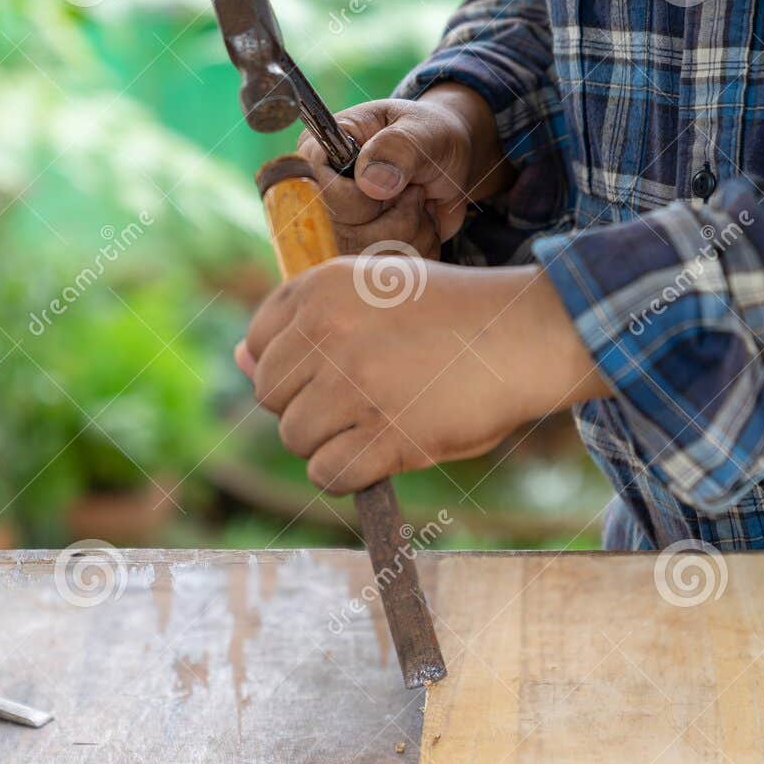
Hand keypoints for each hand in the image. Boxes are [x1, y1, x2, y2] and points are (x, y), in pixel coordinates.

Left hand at [236, 259, 608, 493]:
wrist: (525, 334)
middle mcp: (329, 332)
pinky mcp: (384, 436)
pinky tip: (381, 453)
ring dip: (328, 441)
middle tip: (359, 399)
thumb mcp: (373, 294)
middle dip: (304, 405)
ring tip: (376, 422)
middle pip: (268, 396)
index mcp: (322, 287)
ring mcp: (354, 385)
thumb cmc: (452, 316)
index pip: (258, 343)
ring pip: (293, 438)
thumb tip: (237, 359)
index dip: (290, 367)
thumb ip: (305, 323)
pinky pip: (326, 475)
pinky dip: (349, 476)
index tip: (330, 369)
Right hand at [296, 84, 509, 257]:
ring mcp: (341, 229)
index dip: (357, 200)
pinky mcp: (363, 254)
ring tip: (421, 202)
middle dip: (396, 218)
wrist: (454, 160)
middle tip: (415, 189)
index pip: (314, 194)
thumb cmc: (431, 136)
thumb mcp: (422, 131)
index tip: (394, 184)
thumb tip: (371, 183)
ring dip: (413, 232)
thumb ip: (396, 149)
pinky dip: (420, 249)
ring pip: (368, 258)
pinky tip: (423, 222)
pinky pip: (388, 272)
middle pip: (342, 235)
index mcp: (320, 154)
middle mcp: (322, 196)